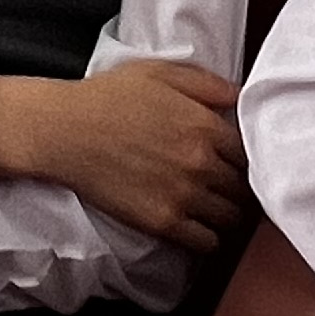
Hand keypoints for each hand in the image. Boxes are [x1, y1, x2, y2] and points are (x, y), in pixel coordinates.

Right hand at [0, 60, 247, 249]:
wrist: (64, 131)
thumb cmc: (107, 97)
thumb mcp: (158, 72)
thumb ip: (206, 83)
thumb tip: (240, 98)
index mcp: (204, 125)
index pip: (250, 153)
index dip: (244, 158)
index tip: (233, 162)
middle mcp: (201, 163)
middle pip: (244, 188)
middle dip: (237, 187)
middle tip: (224, 187)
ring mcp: (183, 196)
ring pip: (231, 219)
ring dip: (225, 214)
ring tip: (212, 208)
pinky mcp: (163, 223)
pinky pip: (207, 243)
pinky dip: (207, 238)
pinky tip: (195, 225)